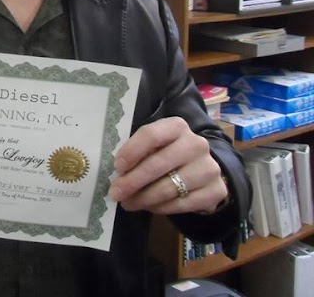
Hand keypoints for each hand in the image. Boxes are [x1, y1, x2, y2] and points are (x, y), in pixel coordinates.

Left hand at [108, 117, 227, 214]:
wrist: (202, 170)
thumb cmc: (168, 154)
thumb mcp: (153, 146)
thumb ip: (138, 153)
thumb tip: (118, 173)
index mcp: (177, 126)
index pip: (151, 135)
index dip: (131, 151)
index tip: (117, 167)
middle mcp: (196, 144)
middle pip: (158, 163)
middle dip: (133, 181)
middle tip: (116, 193)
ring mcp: (209, 168)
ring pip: (169, 187)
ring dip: (144, 198)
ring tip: (128, 203)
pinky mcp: (217, 190)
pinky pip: (182, 203)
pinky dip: (161, 207)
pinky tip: (149, 207)